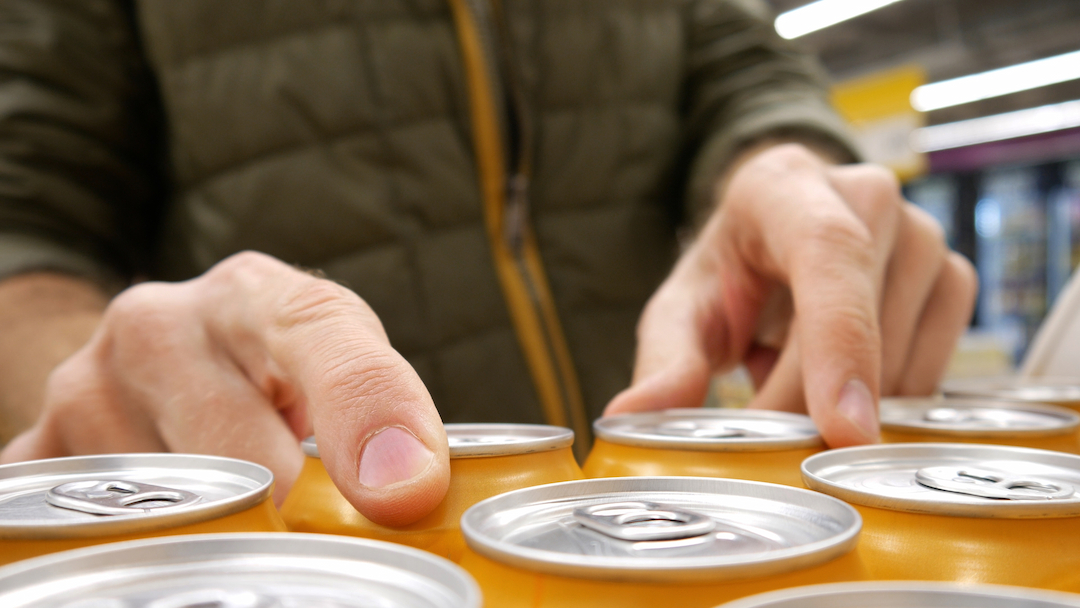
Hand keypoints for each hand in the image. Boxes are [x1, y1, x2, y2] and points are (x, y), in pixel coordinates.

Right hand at [0, 251, 449, 525]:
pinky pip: (91, 530)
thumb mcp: (339, 358)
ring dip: (220, 532)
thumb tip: (412, 492)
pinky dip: (148, 549)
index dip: (368, 418)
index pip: (323, 341)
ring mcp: (86, 389)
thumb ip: (381, 406)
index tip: (404, 494)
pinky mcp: (39, 453)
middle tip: (316, 534)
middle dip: (292, 510)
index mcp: (257, 295)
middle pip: (240, 457)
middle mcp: (160, 325)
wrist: (164, 349)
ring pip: (171, 508)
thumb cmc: (272, 361)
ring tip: (243, 515)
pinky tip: (177, 537)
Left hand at [605, 144, 977, 446]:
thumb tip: (634, 416)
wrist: (776, 243)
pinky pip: (935, 366)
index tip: (844, 427)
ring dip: (848, 404)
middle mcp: (865, 193)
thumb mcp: (681, 311)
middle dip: (817, 399)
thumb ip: (665, 360)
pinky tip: (839, 390)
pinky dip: (887, 401)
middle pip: (865, 315)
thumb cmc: (727, 275)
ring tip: (789, 396)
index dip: (840, 340)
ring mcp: (921, 231)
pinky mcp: (953, 275)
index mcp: (783, 183)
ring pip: (906, 352)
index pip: (827, 250)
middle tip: (769, 444)